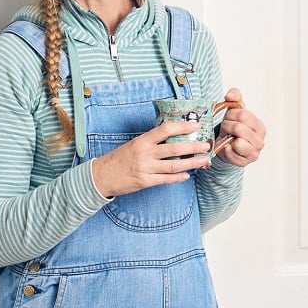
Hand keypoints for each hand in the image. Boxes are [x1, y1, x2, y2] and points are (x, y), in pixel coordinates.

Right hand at [90, 121, 209, 197]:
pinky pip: (166, 179)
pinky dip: (178, 177)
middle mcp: (144, 153)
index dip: (183, 127)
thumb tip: (172, 138)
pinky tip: (187, 175)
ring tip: (203, 160)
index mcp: (142, 141)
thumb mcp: (133, 144)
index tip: (196, 126)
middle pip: (175, 148)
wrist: (101, 176)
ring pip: (174, 165)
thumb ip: (151, 142)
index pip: (166, 129)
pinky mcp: (145, 182)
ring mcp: (145, 168)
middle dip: (193, 147)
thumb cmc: (117, 159)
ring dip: (192, 163)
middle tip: (206, 145)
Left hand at [213, 88, 265, 166]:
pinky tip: (226, 147)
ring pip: (237, 141)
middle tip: (225, 128)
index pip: (243, 115)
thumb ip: (235, 98)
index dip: (231, 115)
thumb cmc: (232, 129)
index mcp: (259, 126)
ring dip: (226, 138)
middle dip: (227, 126)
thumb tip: (230, 95)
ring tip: (226, 137)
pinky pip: (232, 153)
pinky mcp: (244, 162)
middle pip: (239, 127)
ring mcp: (254, 152)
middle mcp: (260, 140)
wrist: (226, 147)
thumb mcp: (234, 111)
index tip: (228, 118)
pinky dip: (225, 149)